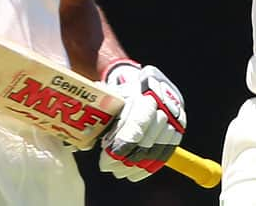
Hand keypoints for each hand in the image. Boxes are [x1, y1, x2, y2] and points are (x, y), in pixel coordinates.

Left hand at [99, 61, 185, 181]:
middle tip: (108, 167)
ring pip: (156, 150)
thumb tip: (76, 144)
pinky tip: (134, 174)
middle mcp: (162, 104)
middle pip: (146, 141)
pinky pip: (166, 153)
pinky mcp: (179, 128)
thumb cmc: (121, 93)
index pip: (136, 125)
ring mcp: (174, 117)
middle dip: (125, 159)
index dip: (122, 146)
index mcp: (143, 93)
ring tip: (119, 172)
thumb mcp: (108, 97)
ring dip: (136, 166)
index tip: (106, 160)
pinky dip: (149, 167)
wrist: (145, 81)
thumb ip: (94, 117)